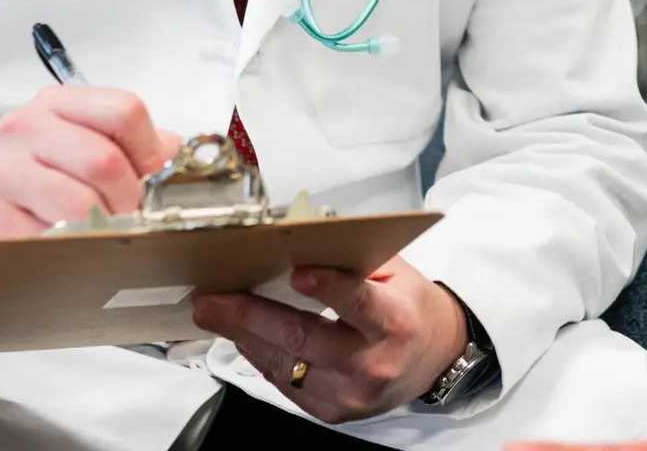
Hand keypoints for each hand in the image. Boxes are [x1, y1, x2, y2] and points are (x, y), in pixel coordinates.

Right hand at [0, 86, 179, 286]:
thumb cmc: (40, 178)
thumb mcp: (84, 146)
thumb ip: (136, 148)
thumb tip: (180, 160)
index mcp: (58, 103)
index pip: (125, 111)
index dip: (149, 151)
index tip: (152, 178)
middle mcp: (25, 127)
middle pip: (105, 160)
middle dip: (130, 199)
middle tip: (132, 217)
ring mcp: (2, 171)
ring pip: (80, 203)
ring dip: (104, 228)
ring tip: (104, 233)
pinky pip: (50, 238)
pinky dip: (73, 249)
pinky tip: (71, 246)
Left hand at [191, 256, 469, 423]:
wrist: (432, 359)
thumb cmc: (410, 308)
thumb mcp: (396, 274)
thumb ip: (353, 258)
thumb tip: (303, 236)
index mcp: (395, 322)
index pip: (359, 303)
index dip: (328, 288)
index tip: (297, 272)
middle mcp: (372, 363)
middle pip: (304, 338)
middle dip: (251, 316)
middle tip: (213, 301)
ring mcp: (349, 394)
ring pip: (284, 364)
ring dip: (244, 336)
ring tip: (216, 314)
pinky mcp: (331, 411)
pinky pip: (284, 383)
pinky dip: (259, 356)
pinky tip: (243, 336)